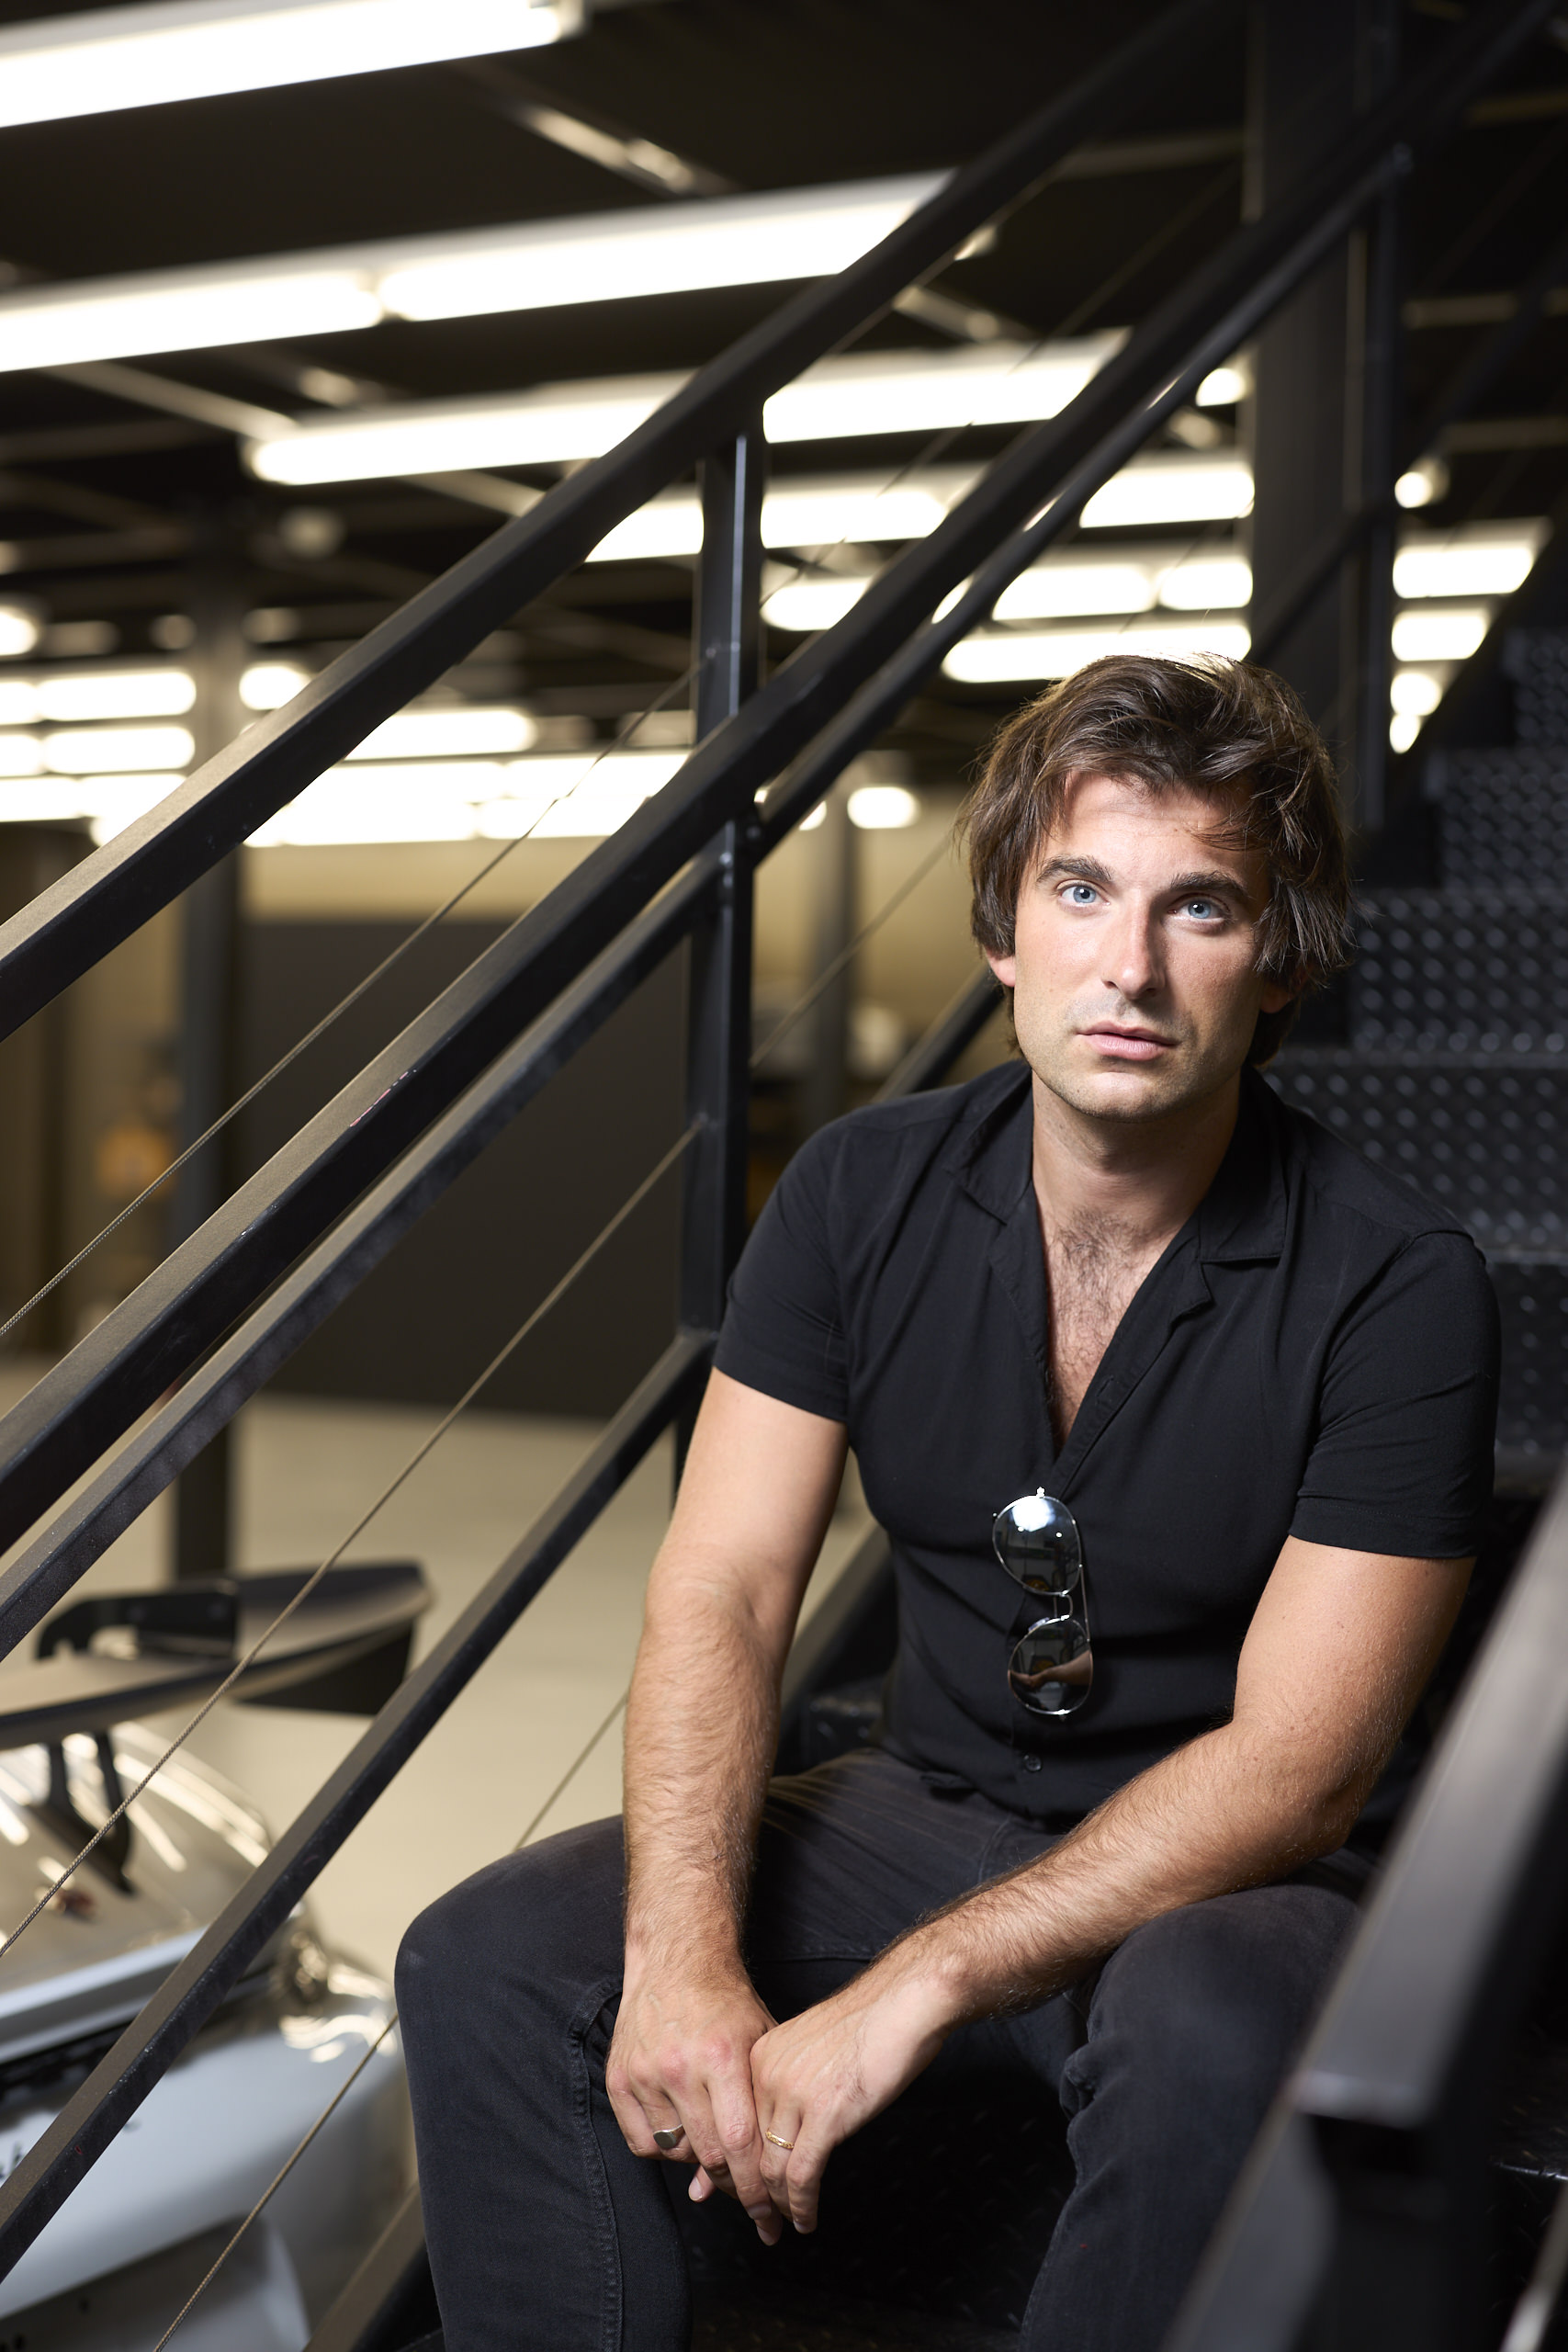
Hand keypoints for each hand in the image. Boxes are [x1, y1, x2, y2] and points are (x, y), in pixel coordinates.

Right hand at [605, 1964, 783, 2242]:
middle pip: (708, 2154)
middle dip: (733, 2183)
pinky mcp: (619, 2077)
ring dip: (698, 2160)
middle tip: (748, 2194)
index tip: (768, 2213)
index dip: (755, 2186)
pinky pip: (642, 2143)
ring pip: (675, 2152)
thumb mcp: (759, 2045)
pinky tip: (681, 2131)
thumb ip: (760, 2108)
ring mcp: (645, 2073)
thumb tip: (751, 2179)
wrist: (677, 1961)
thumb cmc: (727, 2004)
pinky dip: (664, 2149)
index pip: (740, 2143)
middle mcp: (680, 2067)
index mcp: (722, 2057)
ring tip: (713, 2142)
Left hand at [748, 1952, 954, 2234]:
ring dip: (778, 2207)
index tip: (745, 2190)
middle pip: (749, 2150)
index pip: (738, 2124)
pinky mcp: (825, 2116)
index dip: (741, 2164)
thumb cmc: (870, 2021)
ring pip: (771, 2169)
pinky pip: (802, 2175)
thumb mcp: (812, 2047)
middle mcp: (767, 2074)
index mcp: (761, 2055)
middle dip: (754, 2193)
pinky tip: (807, 2220)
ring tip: (785, 2225)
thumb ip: (791, 2080)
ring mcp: (794, 2095)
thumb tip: (786, 2124)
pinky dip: (802, 2206)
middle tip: (762, 2220)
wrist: (904, 2002)